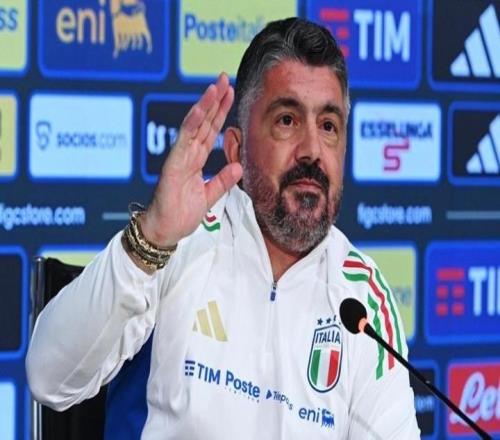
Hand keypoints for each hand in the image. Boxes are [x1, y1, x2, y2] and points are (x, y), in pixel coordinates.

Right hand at [139, 73, 242, 246]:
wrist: (165, 231)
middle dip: (215, 100)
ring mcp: (179, 158)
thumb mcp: (209, 196)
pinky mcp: (173, 165)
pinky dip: (192, 123)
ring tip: (216, 86)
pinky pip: (184, 141)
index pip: (210, 131)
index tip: (230, 94)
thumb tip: (238, 166)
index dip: (220, 113)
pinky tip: (200, 109)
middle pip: (203, 122)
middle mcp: (187, 154)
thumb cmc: (180, 214)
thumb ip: (222, 181)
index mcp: (195, 160)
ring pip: (194, 126)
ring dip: (205, 105)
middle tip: (224, 78)